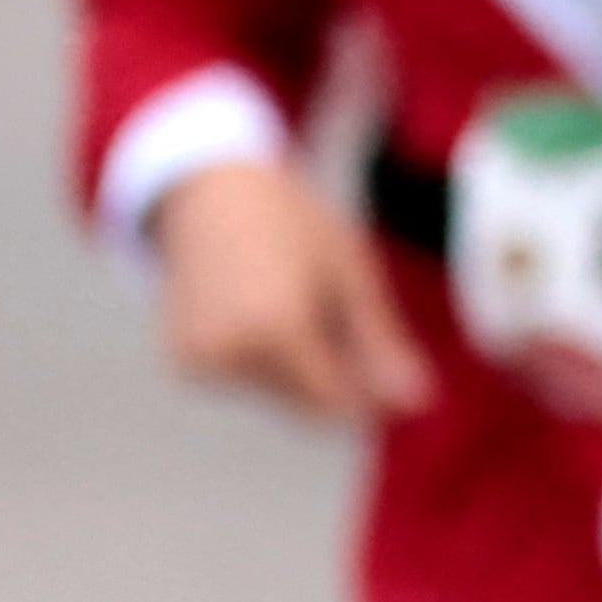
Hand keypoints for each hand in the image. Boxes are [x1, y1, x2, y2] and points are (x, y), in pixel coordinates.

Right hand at [150, 159, 428, 423]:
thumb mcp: (351, 274)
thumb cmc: (294, 225)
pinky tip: (260, 312)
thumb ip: (382, 344)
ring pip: (275, 396)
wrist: (211, 196)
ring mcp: (199, 363)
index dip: (368, 395)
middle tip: (329, 310)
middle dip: (332, 372)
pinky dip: (263, 361)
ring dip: (298, 368)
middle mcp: (229, 354)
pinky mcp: (182, 365)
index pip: (335, 403)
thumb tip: (419, 405)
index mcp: (278, 328)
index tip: (382, 359)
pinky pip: (242, 384)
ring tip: (293, 303)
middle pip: (306, 403)